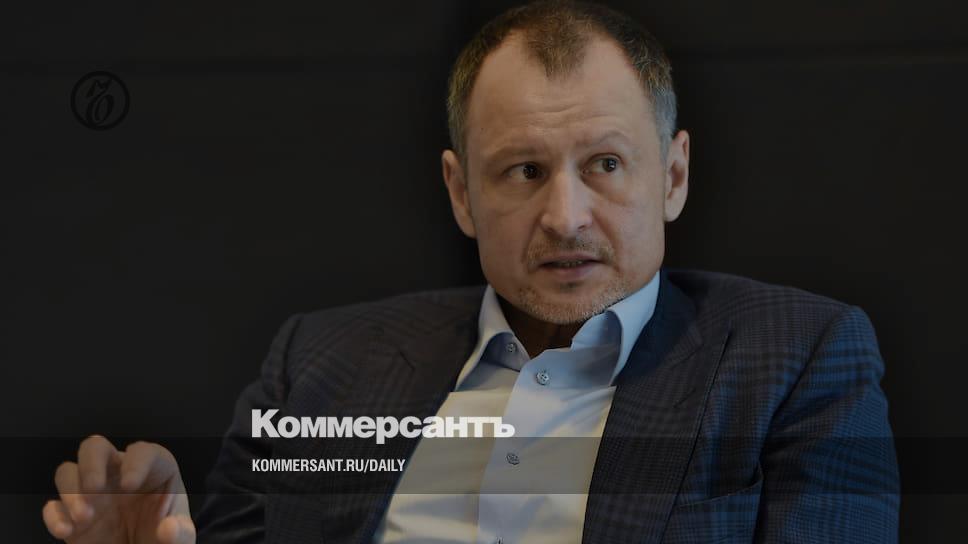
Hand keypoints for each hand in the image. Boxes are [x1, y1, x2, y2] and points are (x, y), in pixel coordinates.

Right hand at [42, 435, 195, 543]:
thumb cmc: (163, 536)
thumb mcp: (179, 537)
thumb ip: (180, 532)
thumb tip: (168, 528)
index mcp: (151, 471)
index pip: (143, 452)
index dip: (136, 462)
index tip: (130, 485)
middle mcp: (118, 474)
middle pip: (95, 447)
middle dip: (91, 463)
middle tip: (95, 487)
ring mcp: (92, 492)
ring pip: (68, 471)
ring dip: (70, 491)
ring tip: (84, 517)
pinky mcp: (71, 515)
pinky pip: (53, 506)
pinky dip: (54, 516)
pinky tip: (66, 531)